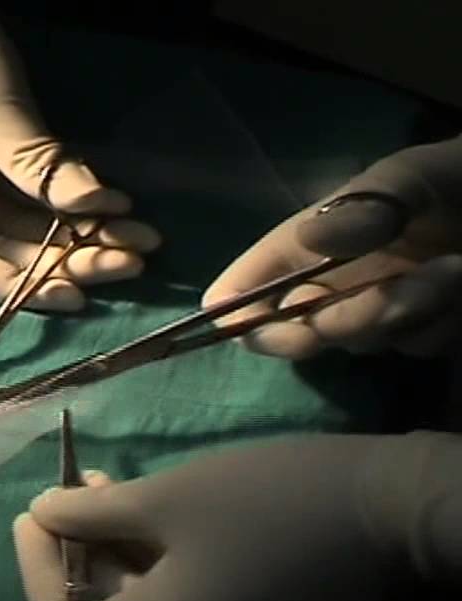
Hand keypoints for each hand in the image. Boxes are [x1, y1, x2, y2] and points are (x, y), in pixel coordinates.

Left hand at [11, 434, 434, 600]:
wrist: (391, 504)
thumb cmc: (267, 499)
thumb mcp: (167, 498)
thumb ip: (93, 512)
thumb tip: (42, 515)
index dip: (38, 569)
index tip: (28, 513)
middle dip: (75, 548)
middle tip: (64, 489)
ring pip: (147, 598)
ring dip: (114, 544)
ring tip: (100, 482)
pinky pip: (186, 592)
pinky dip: (155, 553)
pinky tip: (146, 502)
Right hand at [203, 134, 461, 357]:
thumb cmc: (445, 176)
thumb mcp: (406, 178)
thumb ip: (364, 209)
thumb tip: (310, 238)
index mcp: (301, 248)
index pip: (241, 292)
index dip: (236, 318)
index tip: (274, 328)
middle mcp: (324, 287)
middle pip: (300, 333)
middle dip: (354, 317)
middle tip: (416, 286)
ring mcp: (367, 312)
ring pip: (361, 343)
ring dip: (408, 313)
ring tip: (455, 267)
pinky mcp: (412, 330)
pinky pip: (409, 347)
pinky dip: (436, 325)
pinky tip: (460, 289)